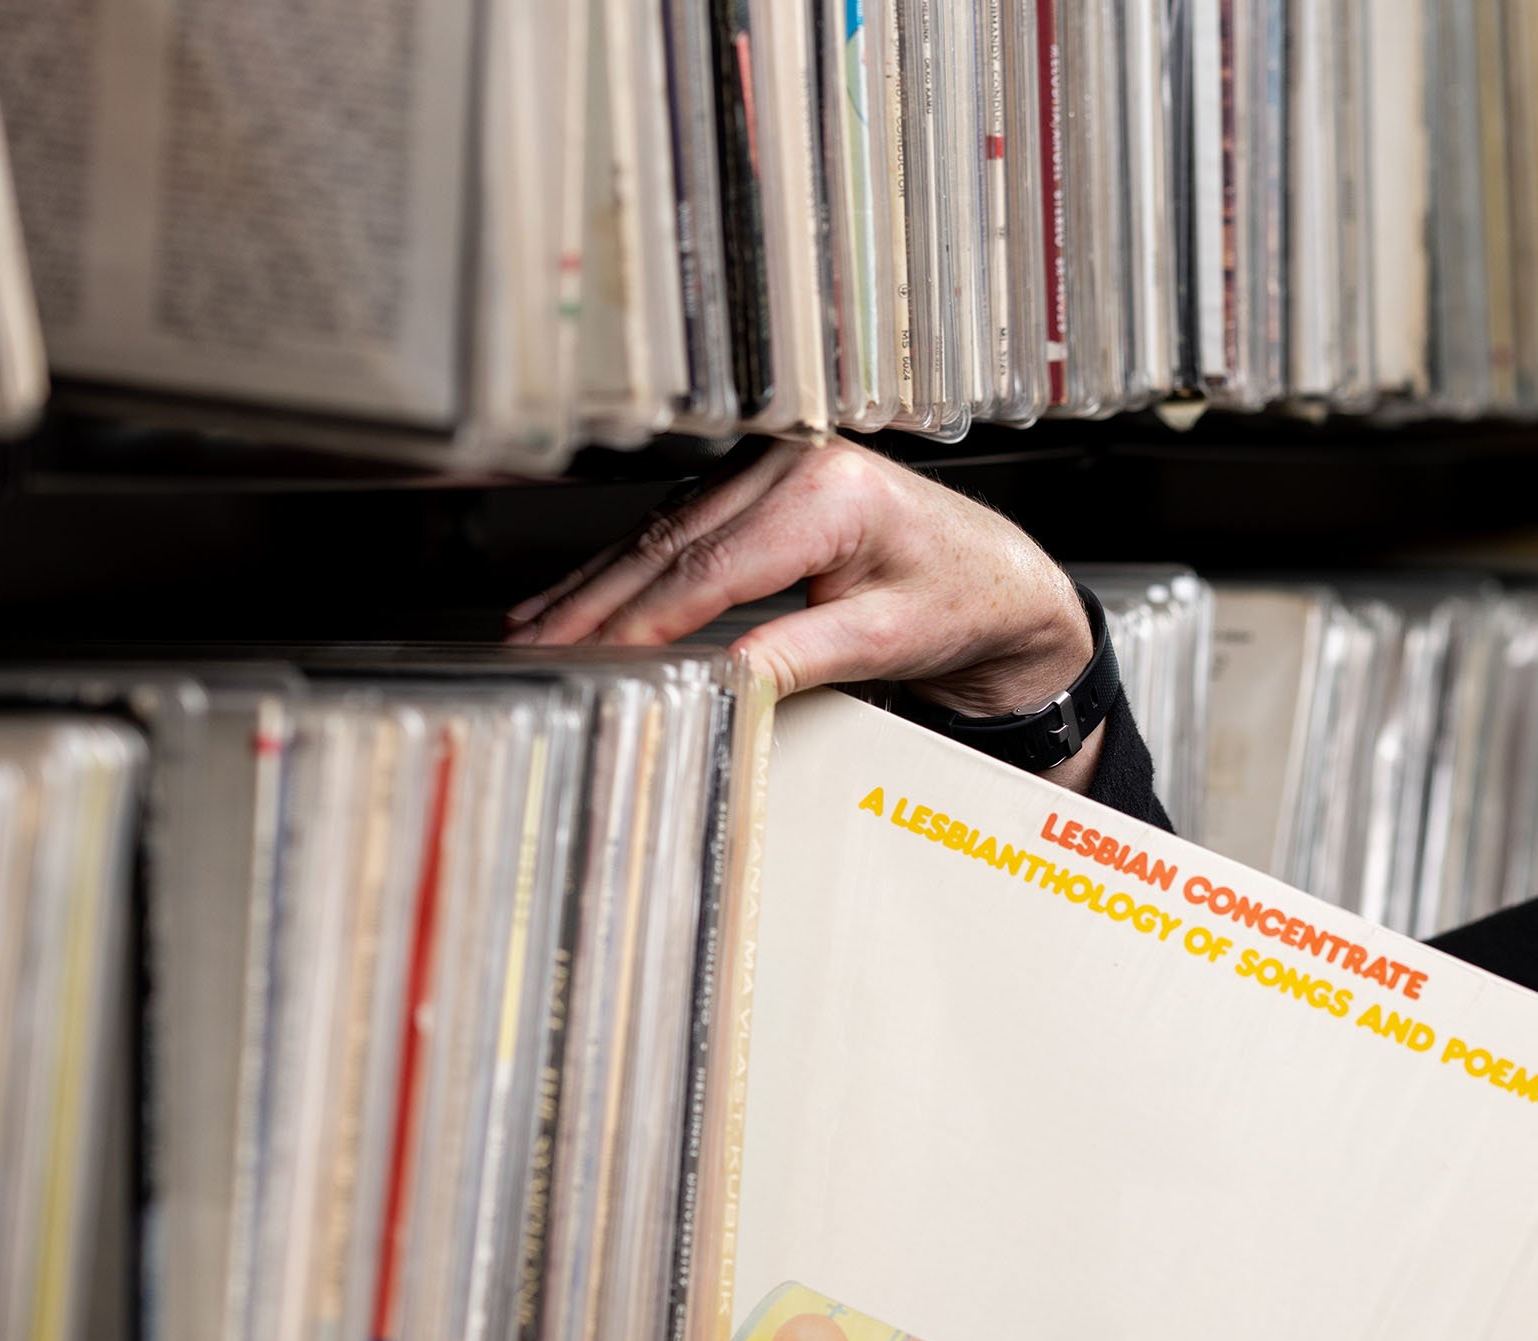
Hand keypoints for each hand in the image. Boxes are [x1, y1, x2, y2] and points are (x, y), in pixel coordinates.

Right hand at [503, 436, 1106, 788]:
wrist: (1002, 582)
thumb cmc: (961, 600)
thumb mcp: (884, 639)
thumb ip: (798, 655)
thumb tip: (720, 680)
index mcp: (828, 491)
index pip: (710, 567)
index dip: (643, 620)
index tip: (595, 662)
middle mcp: (793, 463)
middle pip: (670, 545)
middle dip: (596, 604)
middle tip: (536, 653)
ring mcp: (771, 468)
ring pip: (662, 535)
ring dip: (597, 587)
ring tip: (536, 633)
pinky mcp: (759, 487)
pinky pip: (678, 531)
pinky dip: (627, 570)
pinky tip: (580, 598)